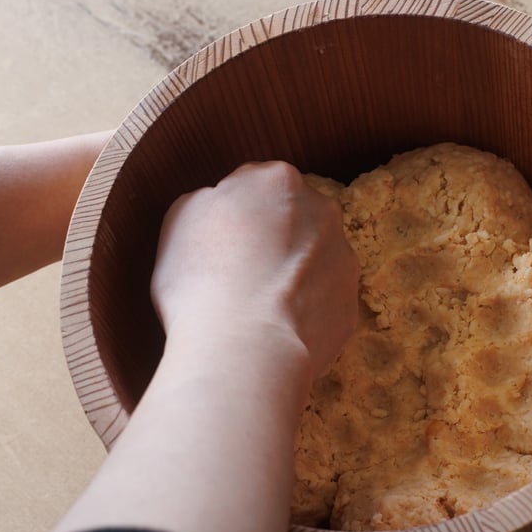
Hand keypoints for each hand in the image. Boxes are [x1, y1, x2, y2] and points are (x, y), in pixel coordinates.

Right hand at [152, 161, 359, 375]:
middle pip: (293, 218)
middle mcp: (322, 211)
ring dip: (292, 274)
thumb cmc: (202, 281)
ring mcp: (343, 259)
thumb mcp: (180, 220)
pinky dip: (305, 311)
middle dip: (272, 239)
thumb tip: (222, 206)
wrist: (246, 351)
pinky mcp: (350, 305)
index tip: (220, 243)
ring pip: (313, 259)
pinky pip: (323, 301)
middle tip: (240, 274)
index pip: (255, 187)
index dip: (235, 216)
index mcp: (277, 180)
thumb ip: (208, 200)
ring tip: (259, 308)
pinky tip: (277, 330)